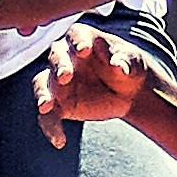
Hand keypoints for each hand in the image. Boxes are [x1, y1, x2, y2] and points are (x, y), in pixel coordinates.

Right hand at [29, 25, 143, 150]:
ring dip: (43, 94)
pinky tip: (59, 141)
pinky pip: (48, 116)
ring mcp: (58, 81)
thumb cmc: (129, 67)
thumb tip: (119, 66)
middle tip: (65, 76)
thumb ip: (126, 62)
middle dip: (59, 66)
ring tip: (45, 106)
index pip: (76, 35)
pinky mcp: (58, 104)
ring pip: (42, 84)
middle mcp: (66, 57)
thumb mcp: (134, 62)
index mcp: (83, 39)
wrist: (128, 92)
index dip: (78, 42)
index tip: (84, 50)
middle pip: (56, 58)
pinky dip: (51, 128)